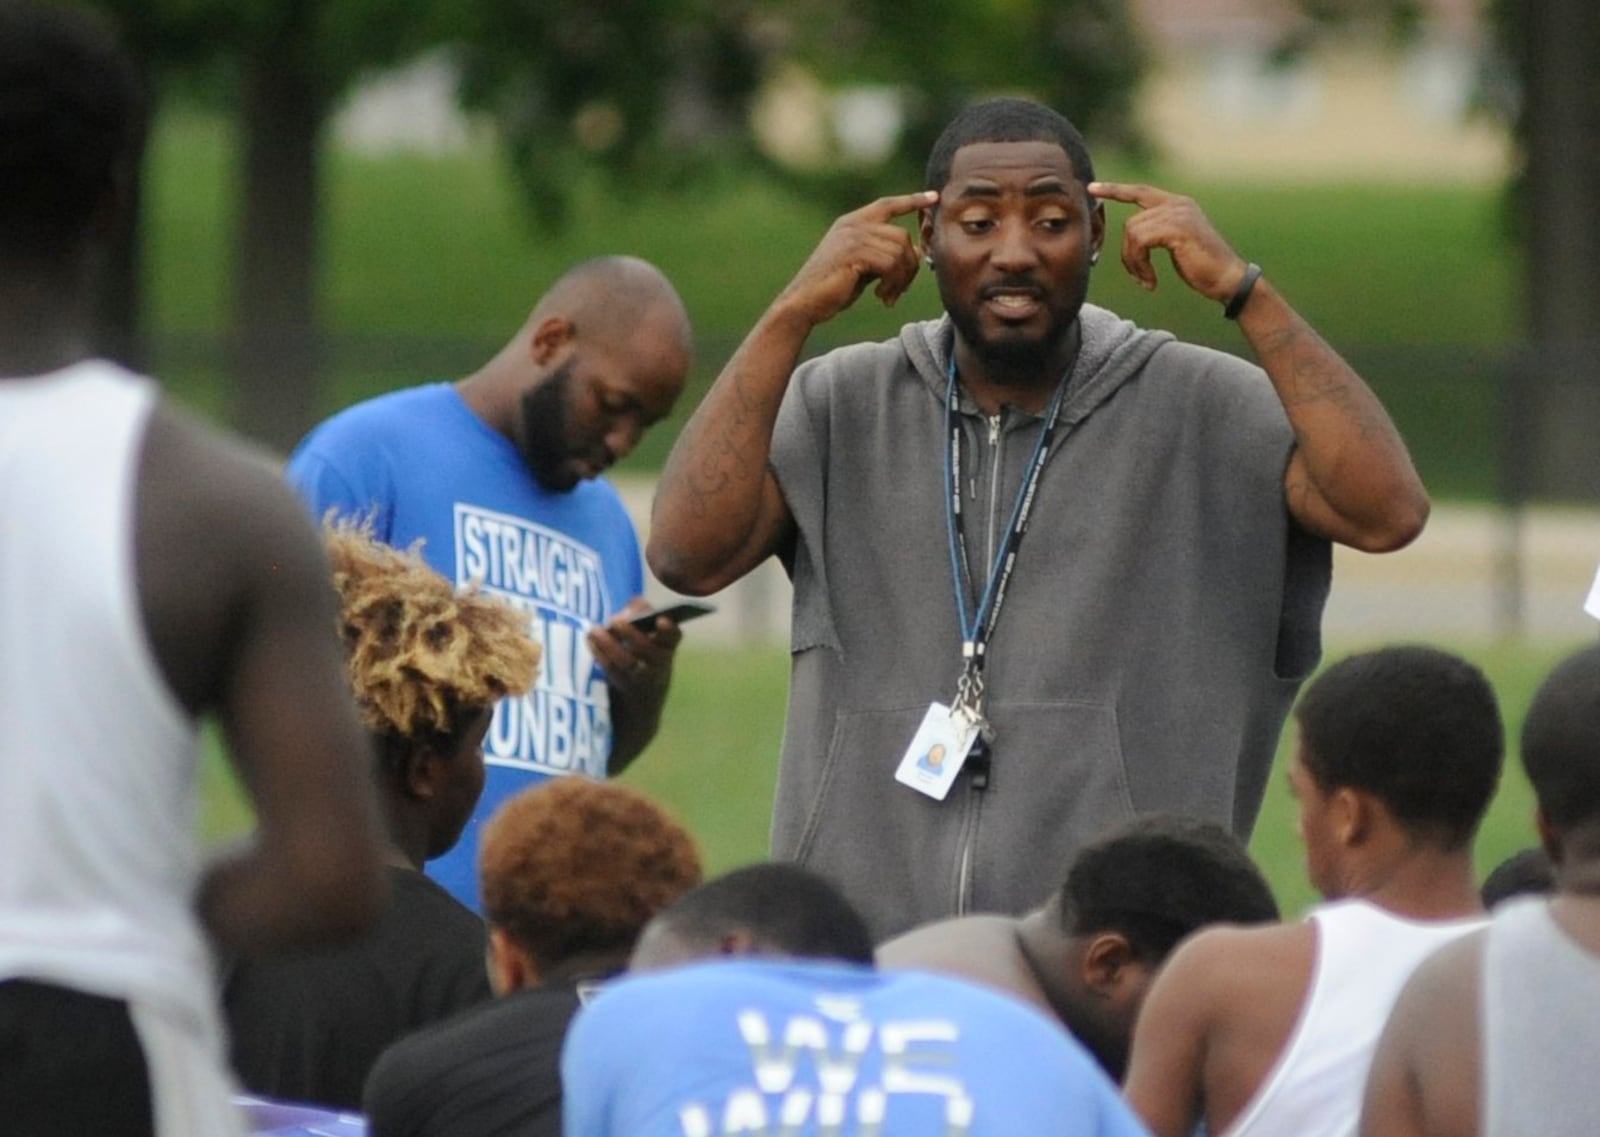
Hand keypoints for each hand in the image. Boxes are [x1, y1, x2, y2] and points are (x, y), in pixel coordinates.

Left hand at [587, 597, 681, 696]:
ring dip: (609, 644)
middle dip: (629, 633)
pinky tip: (590, 640)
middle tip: (614, 620)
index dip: (668, 629)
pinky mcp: (625, 684)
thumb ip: (642, 612)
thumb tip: (631, 606)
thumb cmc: (647, 649)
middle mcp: (660, 661)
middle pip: (646, 648)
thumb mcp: (651, 632)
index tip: (660, 620)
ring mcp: (642, 676)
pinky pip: (612, 669)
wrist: (645, 691)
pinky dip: (599, 653)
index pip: (673, 636)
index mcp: (668, 644)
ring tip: (595, 630)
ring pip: (627, 662)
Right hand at [776, 190, 938, 327]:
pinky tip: (881, 297)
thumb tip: (915, 254)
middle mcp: (853, 224)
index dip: (912, 200)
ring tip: (888, 296)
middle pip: (902, 235)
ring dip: (901, 279)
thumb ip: (883, 255)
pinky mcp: (853, 252)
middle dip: (909, 266)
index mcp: (852, 223)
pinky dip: (893, 283)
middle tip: (900, 291)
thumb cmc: (832, 289)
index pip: (887, 204)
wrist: (803, 303)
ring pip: (899, 250)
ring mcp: (852, 236)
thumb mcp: (862, 267)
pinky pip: (891, 263)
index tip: (934, 197)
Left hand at [1089, 181, 1251, 303]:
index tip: (1093, 188)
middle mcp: (1178, 204)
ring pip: (1133, 233)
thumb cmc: (1202, 267)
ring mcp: (1178, 214)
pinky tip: (1151, 281)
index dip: (1116, 190)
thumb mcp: (1175, 244)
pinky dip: (1140, 265)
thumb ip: (1155, 233)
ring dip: (1134, 262)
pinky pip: (1141, 242)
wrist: (1228, 279)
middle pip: (1131, 222)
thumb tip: (1132, 236)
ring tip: (1146, 280)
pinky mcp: (1177, 229)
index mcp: (1178, 204)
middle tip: (1137, 277)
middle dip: (1127, 254)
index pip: (1140, 191)